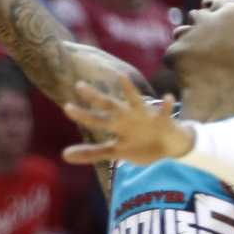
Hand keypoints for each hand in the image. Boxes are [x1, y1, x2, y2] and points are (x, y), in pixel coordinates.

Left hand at [61, 75, 193, 165]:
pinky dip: (166, 106)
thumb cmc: (139, 144)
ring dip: (129, 91)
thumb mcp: (116, 151)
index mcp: (116, 125)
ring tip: (122, 77)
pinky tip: (167, 97)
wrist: (170, 146)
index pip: (96, 119)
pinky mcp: (164, 121)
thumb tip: (64, 155)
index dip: (82, 115)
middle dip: (95, 97)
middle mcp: (127, 117)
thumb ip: (92, 152)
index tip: (67, 107)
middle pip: (109, 105)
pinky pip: (165, 112)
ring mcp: (145, 117)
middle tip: (79, 85)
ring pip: (136, 101)